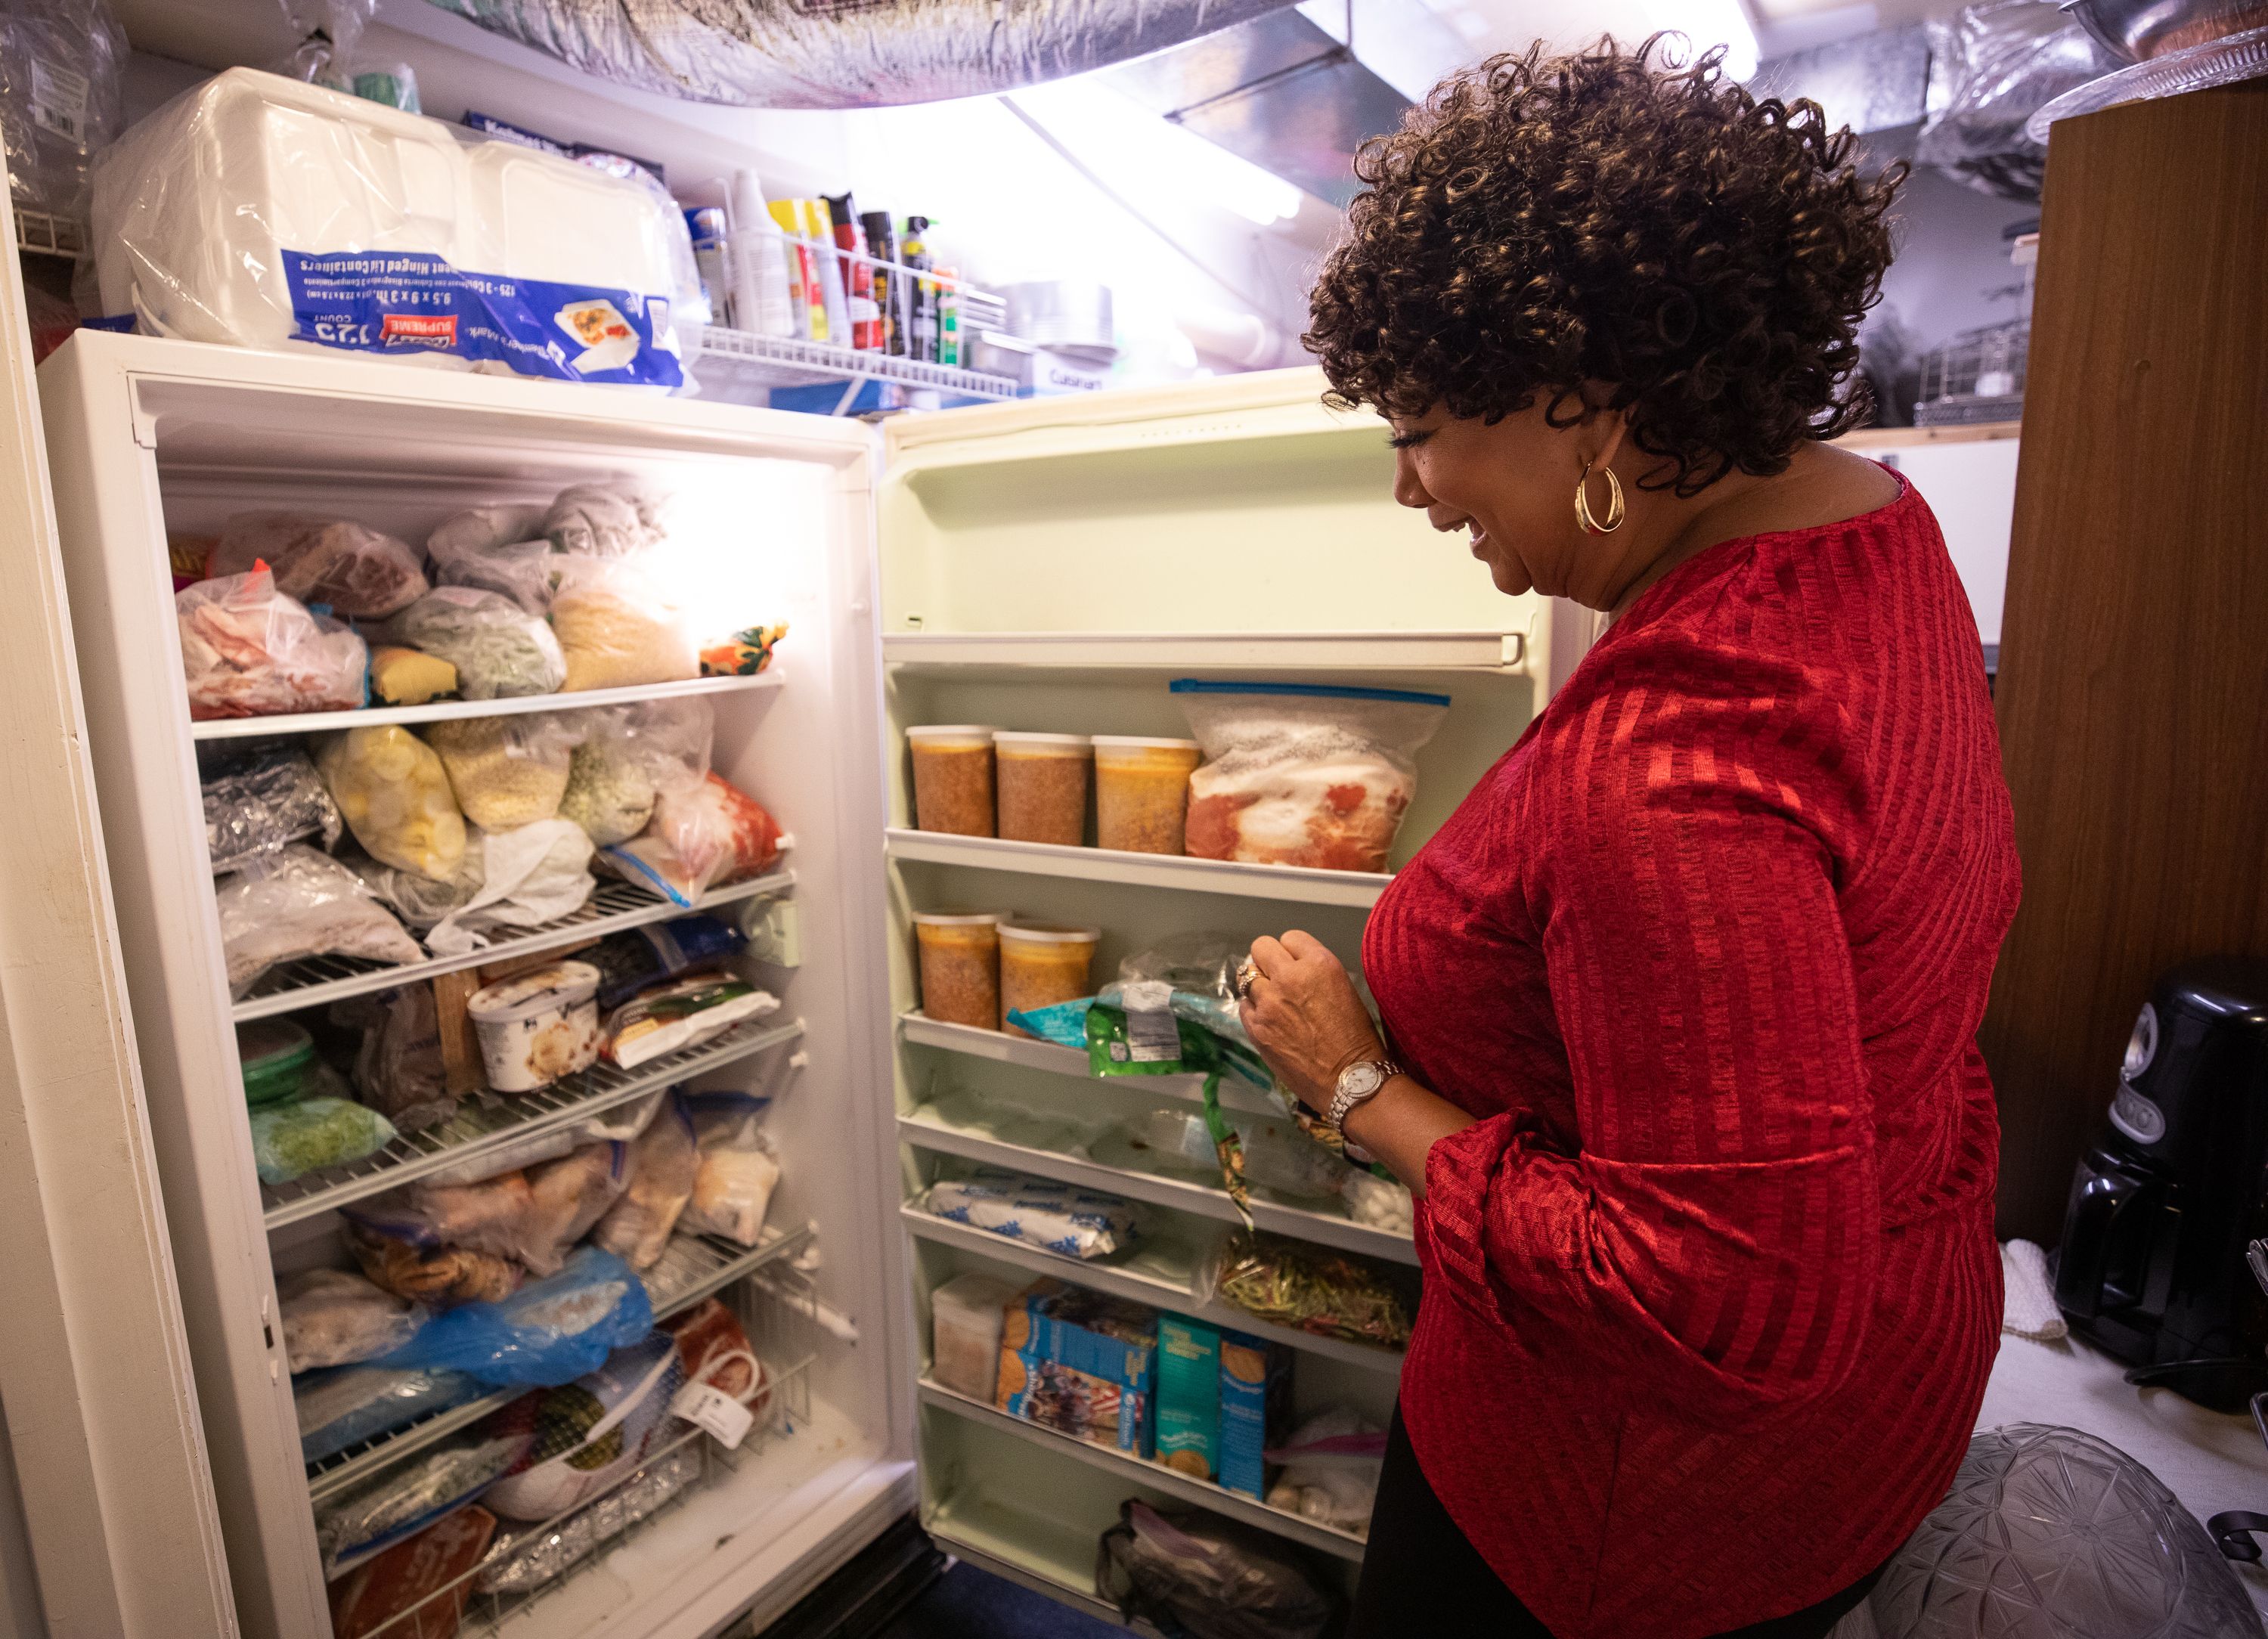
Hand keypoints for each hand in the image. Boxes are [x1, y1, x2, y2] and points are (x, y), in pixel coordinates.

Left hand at [1239, 931, 1384, 1114]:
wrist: (1349, 1080)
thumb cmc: (1356, 1038)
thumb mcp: (1345, 989)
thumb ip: (1315, 972)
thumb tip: (1293, 967)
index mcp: (1319, 964)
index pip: (1291, 937)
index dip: (1293, 951)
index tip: (1296, 964)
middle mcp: (1290, 978)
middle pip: (1261, 947)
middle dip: (1268, 959)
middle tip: (1277, 975)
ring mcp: (1269, 1003)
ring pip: (1247, 976)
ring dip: (1259, 985)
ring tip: (1273, 1001)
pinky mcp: (1256, 1028)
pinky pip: (1243, 1005)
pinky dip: (1253, 1009)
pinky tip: (1268, 1019)